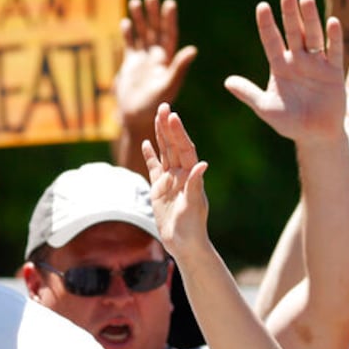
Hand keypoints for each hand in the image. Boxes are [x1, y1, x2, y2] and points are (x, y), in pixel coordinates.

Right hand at [114, 0, 196, 125]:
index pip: (169, 34)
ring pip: (142, 34)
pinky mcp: (130, 65)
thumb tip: (193, 50)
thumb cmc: (155, 105)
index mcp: (167, 60)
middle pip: (155, 30)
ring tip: (135, 2)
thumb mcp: (168, 85)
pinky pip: (130, 45)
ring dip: (139, 19)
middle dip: (153, 13)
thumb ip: (179, 68)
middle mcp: (156, 57)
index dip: (169, 20)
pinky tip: (125, 22)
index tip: (169, 4)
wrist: (137, 118)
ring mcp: (143, 60)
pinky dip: (127, 34)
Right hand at [141, 104, 210, 256]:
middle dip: (168, 126)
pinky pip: (154, 168)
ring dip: (160, 134)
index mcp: (191, 175)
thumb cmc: (192, 226)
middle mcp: (181, 174)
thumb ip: (195, 185)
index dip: (178, 133)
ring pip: (164, 152)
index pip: (184, 149)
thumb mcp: (194, 206)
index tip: (173, 116)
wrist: (184, 243)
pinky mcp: (159, 189)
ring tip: (157, 116)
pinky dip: (150, 155)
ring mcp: (170, 180)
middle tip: (163, 106)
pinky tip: (146, 143)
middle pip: (174, 145)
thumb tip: (202, 165)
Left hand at [224, 0, 345, 144]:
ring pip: (313, 36)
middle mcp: (298, 61)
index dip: (266, 25)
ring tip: (306, 0)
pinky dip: (334, 38)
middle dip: (289, 13)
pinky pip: (335, 51)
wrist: (314, 135)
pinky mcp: (335, 72)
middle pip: (293, 32)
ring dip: (310, 19)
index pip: (271, 41)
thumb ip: (248, 94)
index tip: (262, 7)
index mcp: (280, 66)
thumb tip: (227, 81)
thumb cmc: (289, 123)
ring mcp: (317, 64)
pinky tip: (332, 22)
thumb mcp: (265, 108)